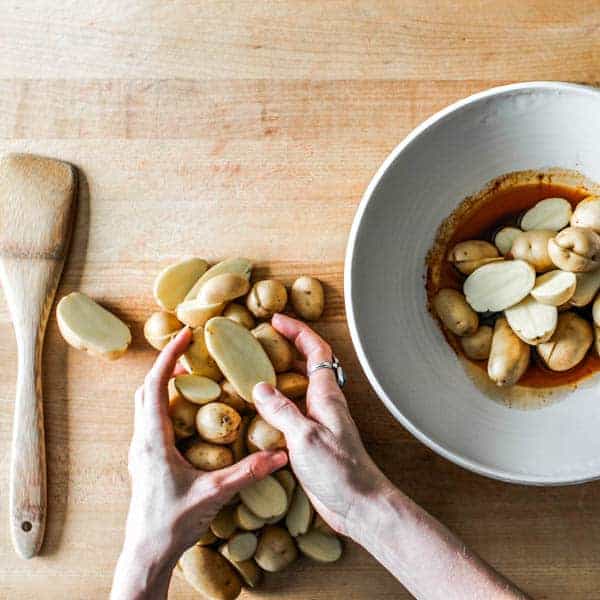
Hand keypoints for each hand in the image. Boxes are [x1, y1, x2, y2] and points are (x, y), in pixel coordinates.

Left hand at [112, 327, 286, 599]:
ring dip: (165, 385)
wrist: (146, 554)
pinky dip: (167, 405)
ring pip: (147, 405)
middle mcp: (143, 440)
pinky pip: (152, 421)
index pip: (156, 386)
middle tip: (191, 353)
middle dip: (168, 366)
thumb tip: (280, 455)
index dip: (169, 357)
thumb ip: (247, 472)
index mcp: (154, 441)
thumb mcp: (213, 495)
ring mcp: (141, 451)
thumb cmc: (171, 524)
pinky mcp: (146, 460)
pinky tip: (189, 414)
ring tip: (192, 377)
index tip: (184, 336)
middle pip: (147, 390)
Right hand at [252, 314, 388, 537]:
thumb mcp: (305, 437)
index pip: (315, 351)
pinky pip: (291, 411)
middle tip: (261, 341)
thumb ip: (282, 410)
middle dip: (287, 347)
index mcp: (326, 395)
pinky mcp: (310, 439)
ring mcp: (317, 421)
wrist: (357, 504)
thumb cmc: (339, 470)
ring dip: (279, 374)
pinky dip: (275, 403)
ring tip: (253, 369)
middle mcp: (323, 403)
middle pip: (307, 364)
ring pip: (298, 387)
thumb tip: (259, 387)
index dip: (297, 331)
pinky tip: (257, 411)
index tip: (276, 321)